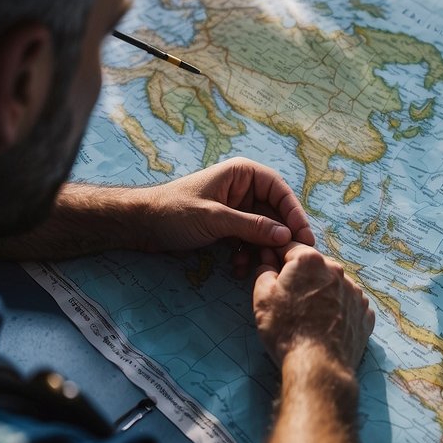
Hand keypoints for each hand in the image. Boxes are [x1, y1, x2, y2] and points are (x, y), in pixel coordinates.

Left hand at [132, 158, 313, 276]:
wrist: (140, 225)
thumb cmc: (173, 211)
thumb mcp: (215, 218)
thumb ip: (252, 226)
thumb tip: (286, 235)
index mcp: (242, 174)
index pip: (279, 190)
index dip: (294, 212)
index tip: (303, 235)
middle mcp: (243, 189)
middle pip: (274, 213)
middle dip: (278, 237)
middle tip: (288, 259)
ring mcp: (236, 209)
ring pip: (262, 230)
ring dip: (261, 249)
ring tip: (259, 266)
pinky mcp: (228, 228)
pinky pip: (248, 241)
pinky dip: (247, 254)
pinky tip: (239, 267)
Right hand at [252, 242, 373, 371]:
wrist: (319, 366)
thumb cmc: (286, 330)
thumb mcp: (261, 298)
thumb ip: (264, 272)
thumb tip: (269, 264)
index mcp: (310, 261)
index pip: (290, 248)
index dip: (277, 258)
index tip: (272, 270)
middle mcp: (337, 270)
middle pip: (314, 266)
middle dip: (302, 277)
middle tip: (289, 300)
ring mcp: (355, 291)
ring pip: (333, 285)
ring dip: (321, 293)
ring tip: (309, 316)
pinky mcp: (365, 312)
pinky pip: (348, 303)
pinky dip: (338, 309)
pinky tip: (326, 324)